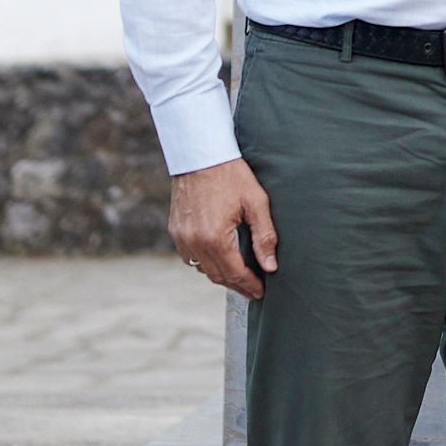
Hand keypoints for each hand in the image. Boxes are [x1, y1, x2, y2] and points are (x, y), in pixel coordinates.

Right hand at [169, 156, 278, 299]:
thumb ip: (264, 237)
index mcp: (214, 237)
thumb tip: (270, 267)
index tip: (261, 292)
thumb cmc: (231, 174)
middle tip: (253, 290)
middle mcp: (194, 241)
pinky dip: (205, 262)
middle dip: (237, 285)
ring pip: (202, 269)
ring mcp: (181, 237)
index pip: (235, 273)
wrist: (200, 154)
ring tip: (239, 277)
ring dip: (221, 275)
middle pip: (217, 275)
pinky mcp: (175, 230)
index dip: (249, 285)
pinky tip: (219, 260)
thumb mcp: (256, 202)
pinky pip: (190, 257)